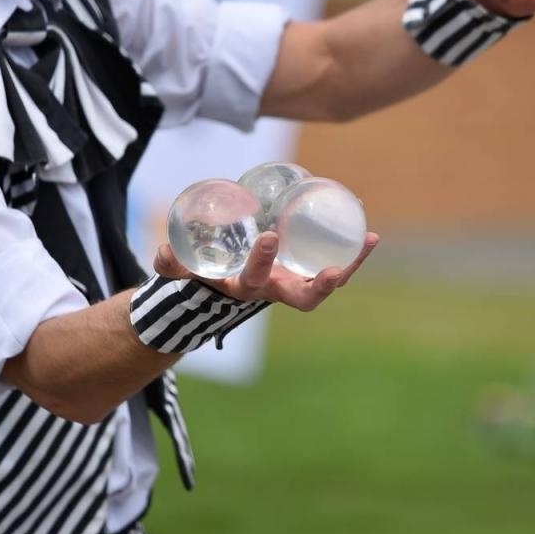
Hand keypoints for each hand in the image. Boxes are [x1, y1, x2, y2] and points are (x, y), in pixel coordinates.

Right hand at [152, 230, 379, 311]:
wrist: (222, 282)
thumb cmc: (204, 270)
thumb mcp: (183, 268)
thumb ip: (171, 263)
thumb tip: (165, 253)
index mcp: (245, 288)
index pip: (255, 280)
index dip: (262, 262)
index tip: (268, 237)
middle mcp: (275, 291)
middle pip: (304, 297)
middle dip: (320, 286)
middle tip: (336, 271)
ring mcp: (294, 283)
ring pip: (327, 283)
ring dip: (349, 266)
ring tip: (367, 240)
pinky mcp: (308, 272)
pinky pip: (336, 266)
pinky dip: (354, 255)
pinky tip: (370, 236)